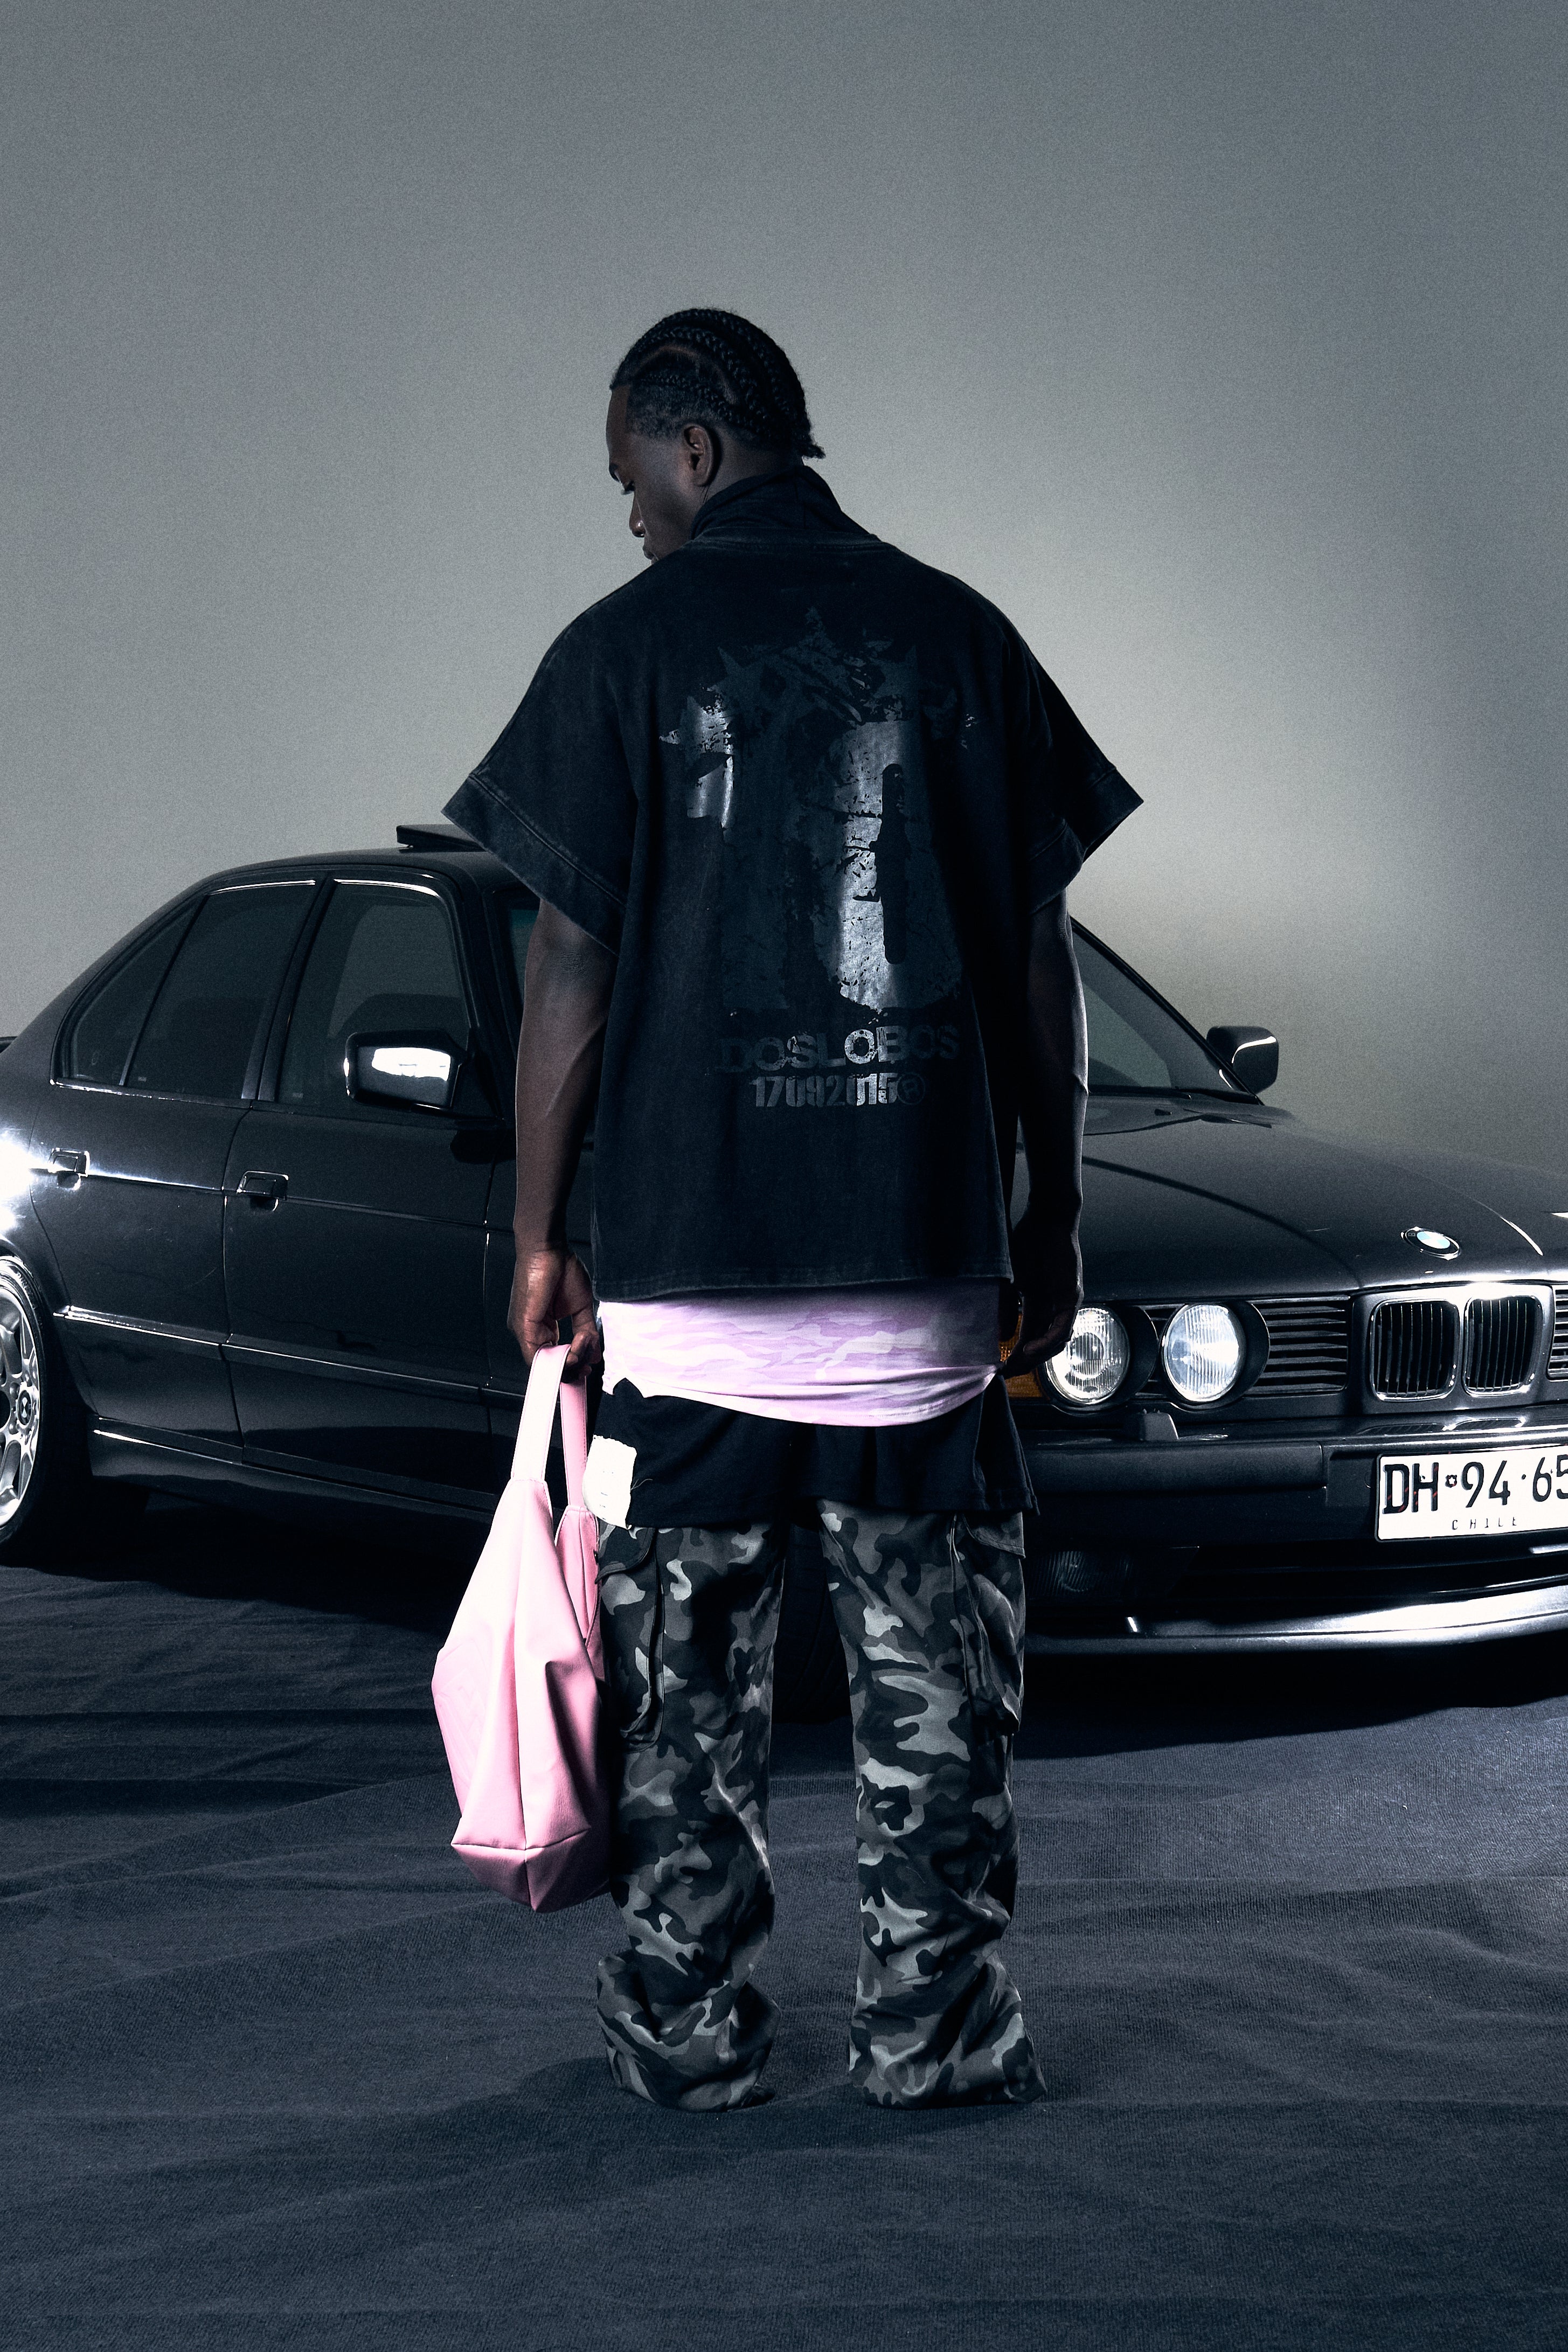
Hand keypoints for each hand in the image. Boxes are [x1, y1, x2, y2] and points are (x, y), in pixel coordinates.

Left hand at [509, 1245, 601, 1377]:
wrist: (547, 1248)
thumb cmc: (561, 1268)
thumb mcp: (581, 1305)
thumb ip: (585, 1329)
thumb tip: (594, 1349)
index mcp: (542, 1326)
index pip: (555, 1356)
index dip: (571, 1365)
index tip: (587, 1366)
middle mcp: (531, 1331)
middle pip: (550, 1363)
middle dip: (572, 1367)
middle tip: (588, 1362)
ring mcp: (525, 1330)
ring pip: (545, 1362)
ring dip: (569, 1362)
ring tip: (584, 1350)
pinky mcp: (524, 1325)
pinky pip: (536, 1354)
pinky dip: (557, 1359)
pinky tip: (573, 1352)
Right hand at [1006, 1216, 1082, 1372]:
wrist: (1046, 1217)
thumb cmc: (1028, 1240)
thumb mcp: (1010, 1280)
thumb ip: (1005, 1308)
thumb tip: (1002, 1336)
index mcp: (1040, 1302)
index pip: (1030, 1335)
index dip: (1017, 1353)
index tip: (1000, 1368)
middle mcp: (1055, 1306)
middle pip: (1044, 1344)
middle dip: (1026, 1362)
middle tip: (1007, 1374)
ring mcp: (1065, 1302)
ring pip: (1056, 1341)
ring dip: (1037, 1356)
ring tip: (1016, 1364)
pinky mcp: (1071, 1296)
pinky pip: (1062, 1327)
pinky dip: (1046, 1342)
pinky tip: (1029, 1350)